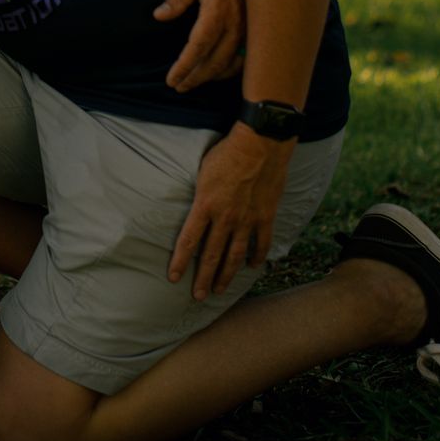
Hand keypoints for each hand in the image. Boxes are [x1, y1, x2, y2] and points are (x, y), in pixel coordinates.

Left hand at [154, 0, 245, 89]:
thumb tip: (159, 16)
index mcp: (217, 11)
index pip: (197, 48)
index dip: (184, 67)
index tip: (171, 79)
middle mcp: (236, 24)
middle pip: (213, 61)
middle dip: (195, 77)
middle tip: (178, 86)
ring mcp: (248, 28)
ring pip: (230, 63)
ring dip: (211, 76)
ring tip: (194, 82)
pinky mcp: (255, 27)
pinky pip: (244, 57)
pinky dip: (231, 69)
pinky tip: (220, 72)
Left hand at [168, 124, 293, 300]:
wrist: (260, 145)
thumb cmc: (226, 153)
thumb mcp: (201, 172)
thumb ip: (199, 195)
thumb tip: (195, 207)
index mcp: (204, 206)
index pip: (188, 241)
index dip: (180, 261)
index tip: (174, 278)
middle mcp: (225, 218)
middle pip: (211, 255)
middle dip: (203, 278)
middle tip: (198, 296)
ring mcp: (247, 220)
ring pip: (235, 255)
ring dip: (227, 275)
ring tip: (220, 290)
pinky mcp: (265, 216)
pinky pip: (261, 243)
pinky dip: (257, 256)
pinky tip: (252, 267)